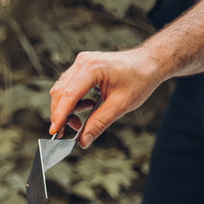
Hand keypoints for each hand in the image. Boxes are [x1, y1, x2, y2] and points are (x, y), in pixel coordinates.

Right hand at [50, 47, 166, 147]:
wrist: (148, 63)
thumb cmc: (139, 79)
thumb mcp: (120, 105)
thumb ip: (99, 123)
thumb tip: (83, 140)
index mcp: (93, 68)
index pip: (69, 94)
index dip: (60, 115)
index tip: (54, 132)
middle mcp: (83, 62)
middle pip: (60, 92)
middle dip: (61, 114)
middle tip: (68, 133)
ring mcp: (82, 63)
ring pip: (62, 90)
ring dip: (66, 109)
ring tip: (81, 122)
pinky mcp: (83, 67)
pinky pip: (69, 86)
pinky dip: (72, 101)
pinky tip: (86, 107)